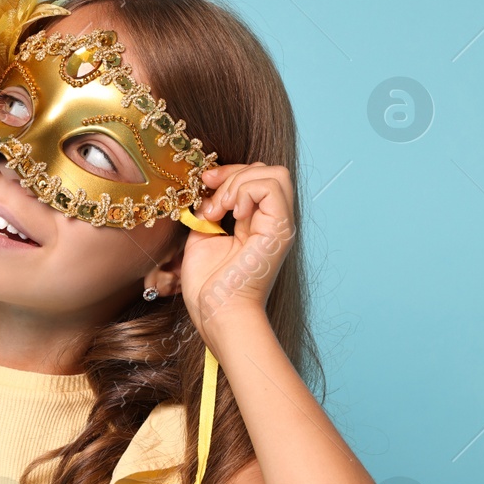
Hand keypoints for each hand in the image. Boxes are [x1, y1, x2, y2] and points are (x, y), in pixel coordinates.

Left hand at [179, 163, 294, 343]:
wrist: (217, 313)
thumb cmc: (209, 286)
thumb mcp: (203, 238)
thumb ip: (209, 212)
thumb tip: (207, 192)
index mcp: (257, 223)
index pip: (254, 178)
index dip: (228, 174)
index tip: (204, 183)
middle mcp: (272, 222)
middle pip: (267, 170)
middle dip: (233, 174)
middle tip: (211, 201)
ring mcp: (279, 225)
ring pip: (275, 173)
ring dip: (239, 183)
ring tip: (220, 210)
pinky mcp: (279, 231)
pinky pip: (272, 186)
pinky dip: (246, 191)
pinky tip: (231, 214)